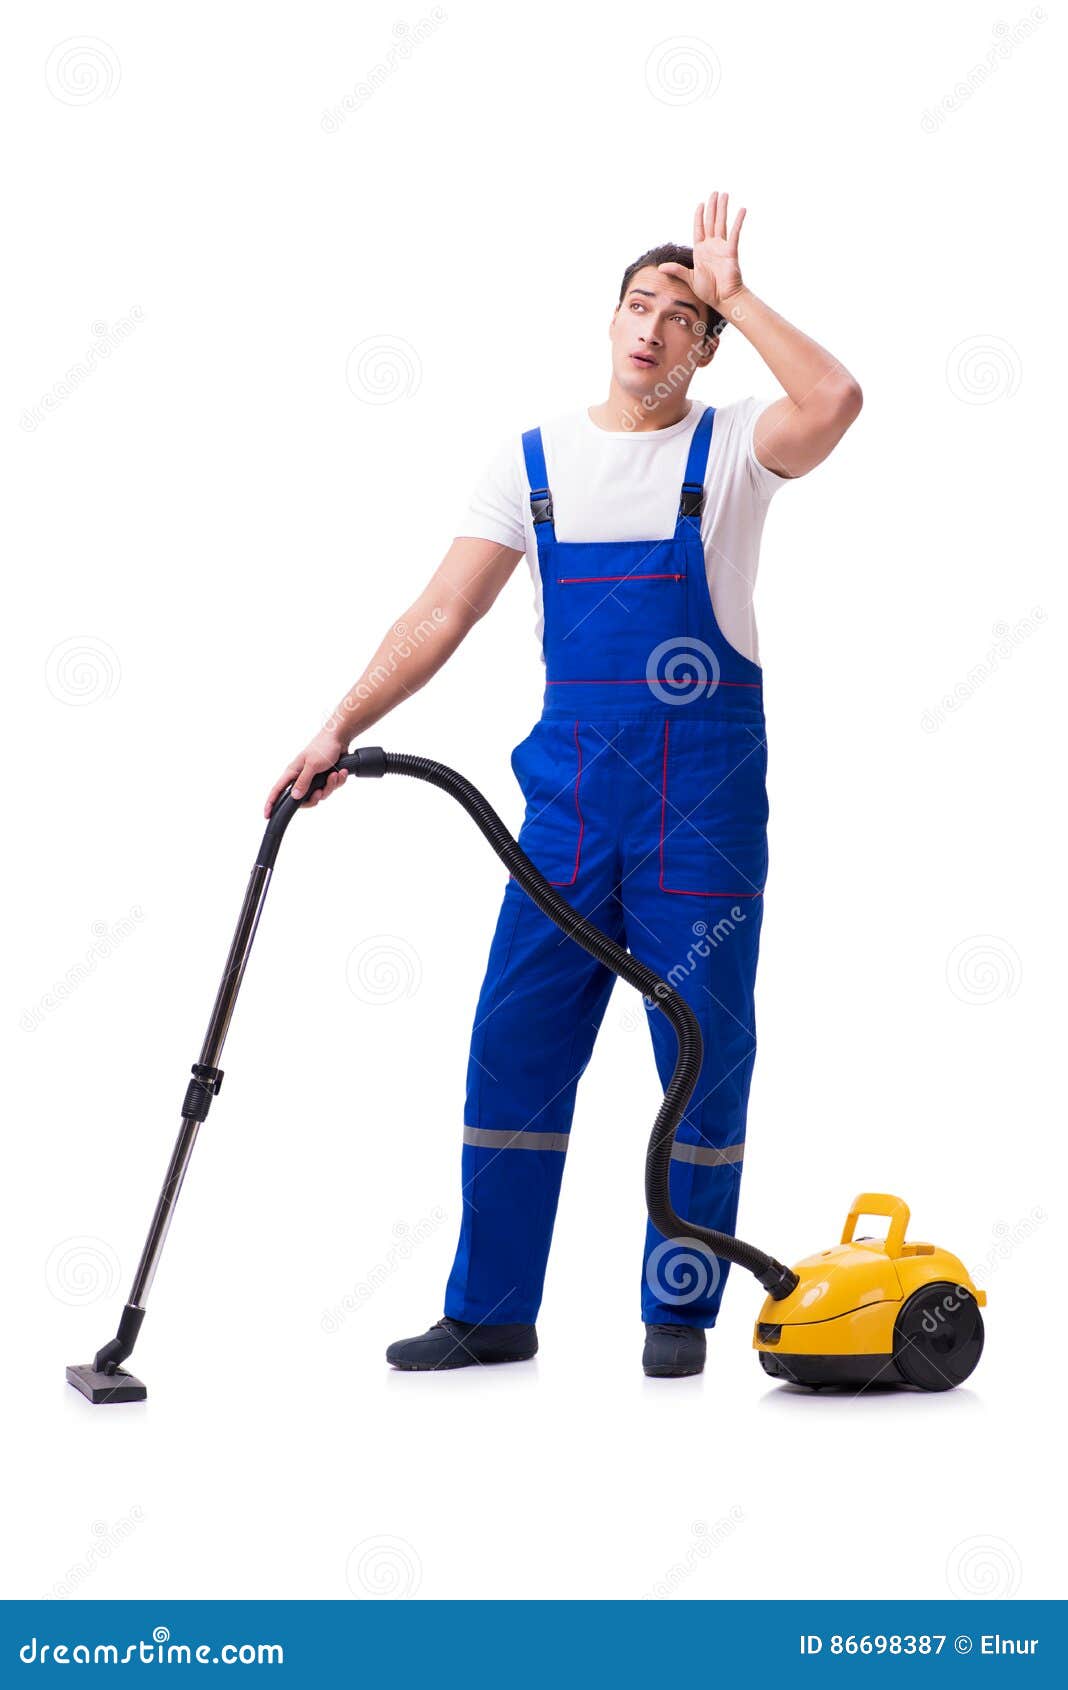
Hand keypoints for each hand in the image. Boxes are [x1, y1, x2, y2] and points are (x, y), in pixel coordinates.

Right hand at [264, 726, 348, 817]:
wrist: (339, 738)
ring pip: (320, 794)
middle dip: (315, 798)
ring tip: (334, 775)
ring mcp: (314, 778)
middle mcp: (302, 777)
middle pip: (303, 799)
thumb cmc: (323, 747)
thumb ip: (303, 782)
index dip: (271, 803)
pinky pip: (330, 787)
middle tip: (320, 792)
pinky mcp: (325, 777)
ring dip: (330, 786)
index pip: (278, 790)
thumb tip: (294, 797)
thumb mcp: (312, 765)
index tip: (266, 815)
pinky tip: (340, 773)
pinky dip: (337, 781)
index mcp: (293, 772)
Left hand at [659, 190, 746, 316]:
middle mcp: (711, 246)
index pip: (699, 228)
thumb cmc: (708, 291)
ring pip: (721, 223)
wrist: (723, 299)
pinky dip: (738, 221)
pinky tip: (741, 210)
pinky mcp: (731, 251)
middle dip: (712, 207)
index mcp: (701, 250)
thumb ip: (677, 270)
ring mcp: (722, 247)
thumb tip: (661, 268)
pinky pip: (735, 234)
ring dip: (723, 209)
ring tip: (725, 195)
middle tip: (715, 192)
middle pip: (711, 221)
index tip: (701, 204)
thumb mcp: (690, 279)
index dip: (699, 216)